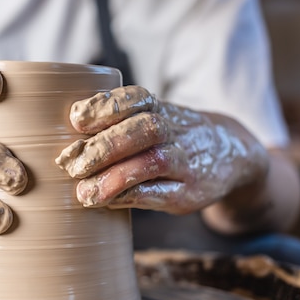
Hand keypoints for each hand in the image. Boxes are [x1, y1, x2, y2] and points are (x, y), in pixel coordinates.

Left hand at [55, 86, 268, 214]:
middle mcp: (175, 131)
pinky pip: (159, 193)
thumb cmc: (173, 137)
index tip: (76, 118)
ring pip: (153, 162)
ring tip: (83, 191)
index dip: (105, 107)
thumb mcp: (155, 118)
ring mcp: (185, 162)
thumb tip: (66, 138)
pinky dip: (130, 197)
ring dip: (114, 176)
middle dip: (104, 145)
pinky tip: (105, 201)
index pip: (135, 99)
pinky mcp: (188, 193)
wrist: (233, 155)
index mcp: (160, 108)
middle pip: (143, 129)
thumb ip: (118, 123)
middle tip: (70, 163)